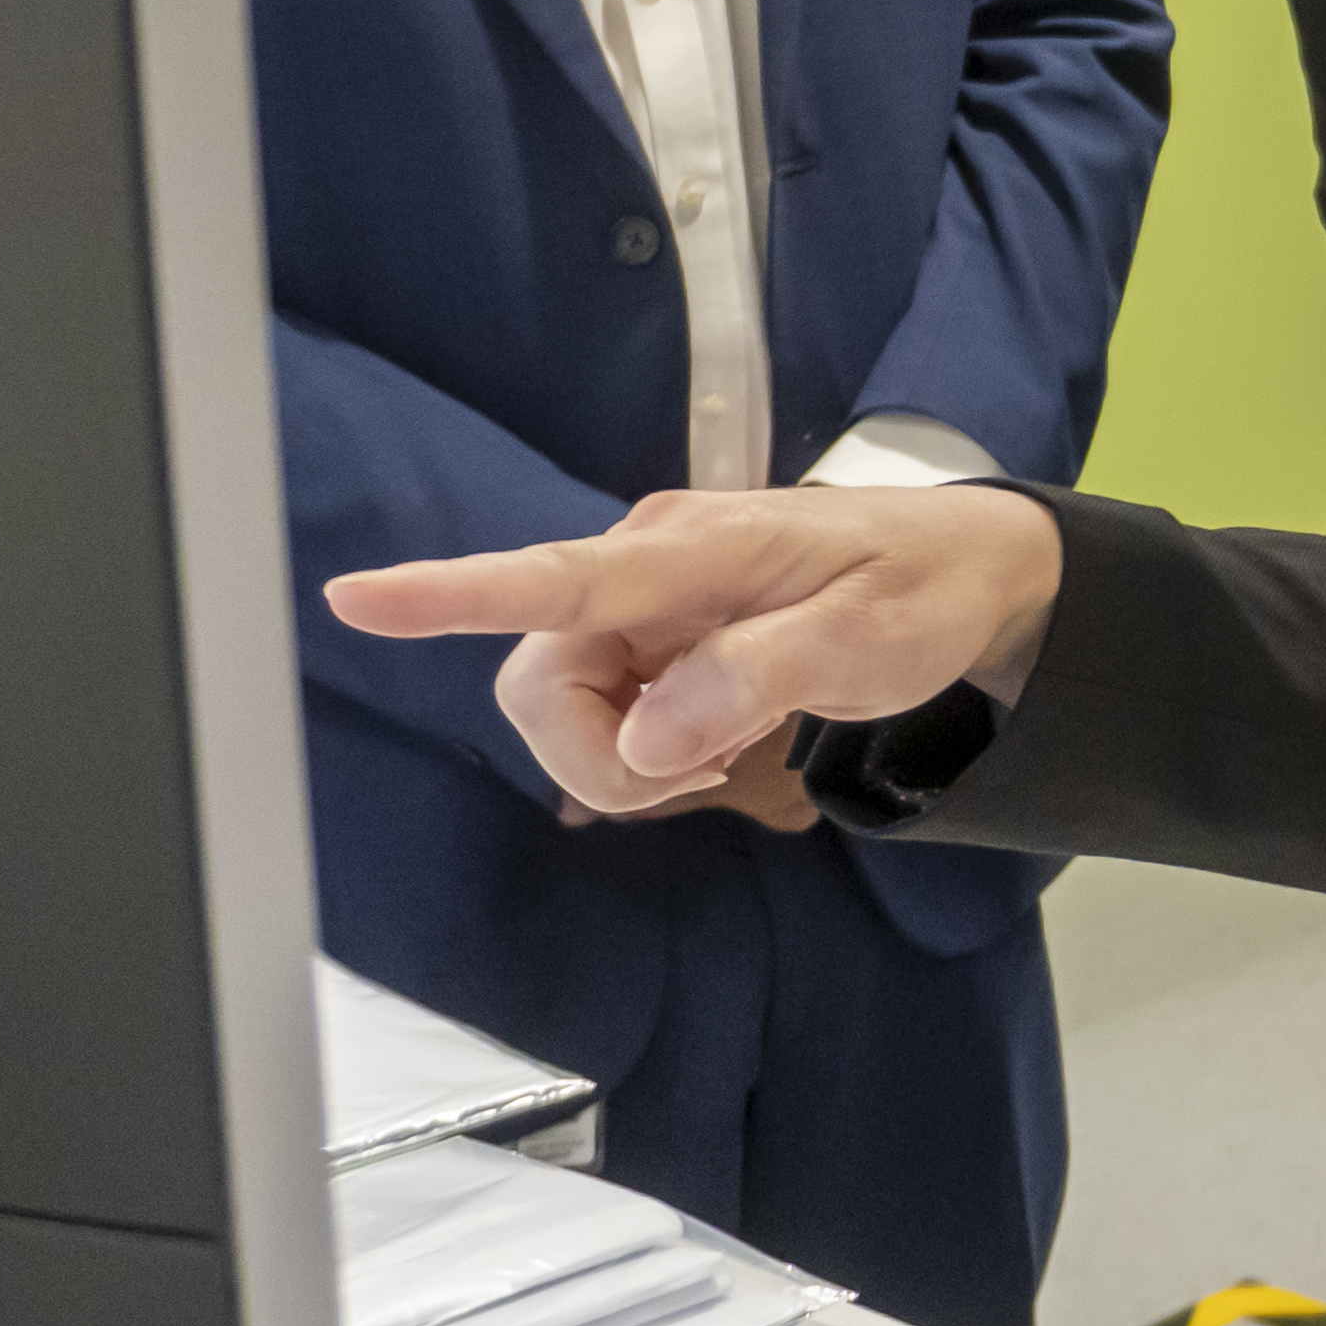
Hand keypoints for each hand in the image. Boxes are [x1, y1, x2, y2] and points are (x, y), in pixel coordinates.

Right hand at [325, 483, 1063, 818]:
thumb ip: (758, 680)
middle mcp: (646, 567)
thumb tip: (650, 738)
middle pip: (541, 685)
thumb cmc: (924, 589)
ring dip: (628, 760)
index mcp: (693, 549)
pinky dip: (648, 751)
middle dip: (598, 758)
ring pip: (563, 713)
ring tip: (729, 743)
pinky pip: (602, 717)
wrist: (968, 574)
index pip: (554, 575)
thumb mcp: (868, 640)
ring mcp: (643, 605)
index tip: (357, 597)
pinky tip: (715, 735)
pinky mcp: (650, 641)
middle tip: (702, 776)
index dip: (450, 594)